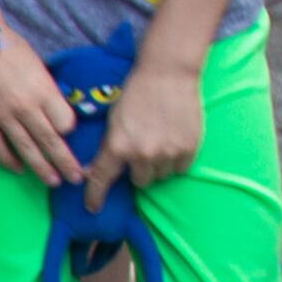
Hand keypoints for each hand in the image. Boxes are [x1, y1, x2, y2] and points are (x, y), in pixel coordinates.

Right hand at [0, 24, 83, 186]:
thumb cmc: (8, 46)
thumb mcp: (39, 65)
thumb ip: (47, 90)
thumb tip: (54, 110)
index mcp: (43, 90)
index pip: (65, 123)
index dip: (69, 131)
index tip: (69, 135)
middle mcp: (25, 107)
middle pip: (51, 142)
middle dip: (65, 163)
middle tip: (76, 178)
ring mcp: (2, 116)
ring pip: (26, 149)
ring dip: (41, 168)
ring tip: (53, 181)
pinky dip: (8, 161)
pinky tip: (17, 168)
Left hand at [93, 55, 206, 202]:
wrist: (168, 73)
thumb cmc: (137, 94)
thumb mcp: (114, 120)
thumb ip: (109, 147)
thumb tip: (95, 171)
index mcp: (118, 146)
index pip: (103, 179)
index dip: (96, 196)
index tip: (93, 208)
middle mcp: (142, 154)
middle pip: (140, 182)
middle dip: (140, 170)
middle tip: (144, 148)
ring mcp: (167, 153)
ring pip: (161, 176)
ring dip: (159, 164)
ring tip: (161, 139)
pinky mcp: (188, 149)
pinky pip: (180, 169)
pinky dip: (177, 159)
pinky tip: (175, 139)